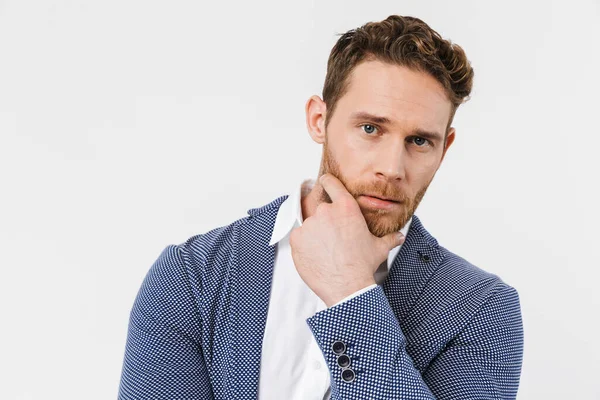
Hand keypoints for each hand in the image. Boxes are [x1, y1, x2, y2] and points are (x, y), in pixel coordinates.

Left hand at [289, 173, 405, 306]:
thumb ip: (389, 238)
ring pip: (310, 226)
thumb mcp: (379, 248)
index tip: (324, 183)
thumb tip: (400, 236)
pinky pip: (299, 238)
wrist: (347, 287)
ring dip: (315, 234)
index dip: (327, 182)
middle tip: (334, 239)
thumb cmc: (363, 265)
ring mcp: (309, 225)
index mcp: (345, 208)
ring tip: (327, 251)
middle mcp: (325, 211)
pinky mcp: (296, 239)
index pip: (331, 183)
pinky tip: (317, 256)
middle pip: (322, 210)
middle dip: (326, 222)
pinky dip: (305, 245)